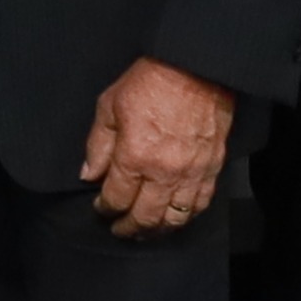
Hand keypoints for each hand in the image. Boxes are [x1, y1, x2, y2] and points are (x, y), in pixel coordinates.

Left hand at [79, 57, 234, 238]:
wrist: (195, 68)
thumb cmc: (149, 82)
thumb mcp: (109, 106)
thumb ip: (98, 145)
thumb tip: (89, 175)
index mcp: (135, 156)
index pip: (117, 198)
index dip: (105, 208)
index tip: (100, 208)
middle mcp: (164, 172)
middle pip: (145, 217)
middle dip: (128, 228)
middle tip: (119, 230)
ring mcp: (191, 173)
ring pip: (174, 218)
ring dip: (158, 230)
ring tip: (146, 232)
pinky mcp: (212, 168)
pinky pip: (199, 204)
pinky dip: (186, 217)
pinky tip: (175, 218)